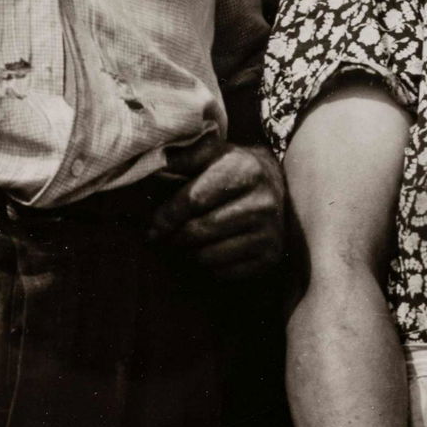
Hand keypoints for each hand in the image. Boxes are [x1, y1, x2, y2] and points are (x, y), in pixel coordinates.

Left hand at [149, 131, 285, 277]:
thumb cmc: (231, 169)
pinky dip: (209, 266)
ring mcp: (269, 232)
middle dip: (174, 237)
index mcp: (246, 171)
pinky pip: (224, 273)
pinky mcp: (270, 256)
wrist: (274, 185)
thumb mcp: (211, 153)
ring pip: (208, 256)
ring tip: (187, 243)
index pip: (194, 200)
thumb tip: (158, 163)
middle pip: (199, 231)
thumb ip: (184, 157)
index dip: (166, 216)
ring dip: (189, 253)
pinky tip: (208, 251)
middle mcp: (262, 202)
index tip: (152, 228)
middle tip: (166, 237)